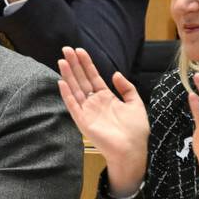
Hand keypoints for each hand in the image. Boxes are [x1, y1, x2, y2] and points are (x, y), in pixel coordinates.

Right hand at [58, 46, 148, 196]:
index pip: (93, 76)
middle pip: (81, 79)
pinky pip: (73, 106)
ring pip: (75, 89)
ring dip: (68, 75)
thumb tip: (115, 73)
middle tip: (66, 49)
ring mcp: (87, 111)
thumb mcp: (135, 103)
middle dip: (74, 64)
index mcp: (106, 98)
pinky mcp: (83, 121)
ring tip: (62, 60)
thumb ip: (126, 88)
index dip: (86, 63)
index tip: (79, 50)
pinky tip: (61, 83)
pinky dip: (67, 95)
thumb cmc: (136, 130)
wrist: (134, 150)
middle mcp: (94, 103)